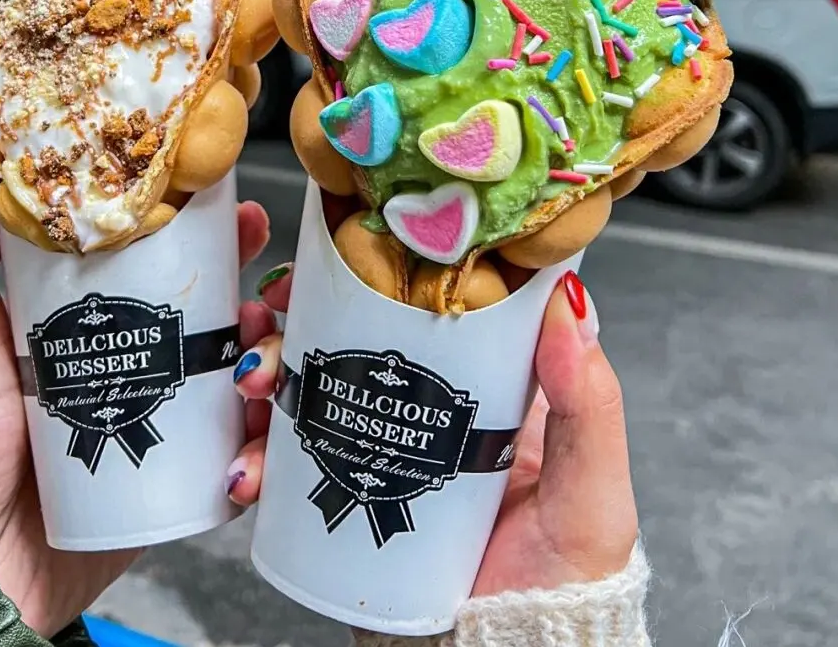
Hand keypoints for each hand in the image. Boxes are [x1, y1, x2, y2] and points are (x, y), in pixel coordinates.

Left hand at [0, 188, 270, 638]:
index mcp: (111, 341)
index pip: (181, 279)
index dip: (223, 247)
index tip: (246, 221)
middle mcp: (150, 381)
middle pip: (233, 332)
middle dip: (266, 313)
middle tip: (263, 309)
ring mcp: (173, 436)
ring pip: (254, 394)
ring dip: (273, 380)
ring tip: (252, 387)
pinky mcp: (183, 493)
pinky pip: (245, 469)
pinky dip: (263, 461)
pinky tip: (243, 464)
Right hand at [232, 268, 637, 592]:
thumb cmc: (560, 578)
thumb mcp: (590, 489)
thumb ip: (589, 401)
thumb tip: (568, 300)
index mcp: (480, 387)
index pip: (419, 306)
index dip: (368, 272)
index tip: (329, 259)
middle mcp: (422, 411)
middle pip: (344, 341)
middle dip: (293, 322)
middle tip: (265, 319)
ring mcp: (379, 453)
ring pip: (306, 395)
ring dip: (263, 379)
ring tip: (251, 389)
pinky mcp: (347, 499)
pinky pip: (288, 466)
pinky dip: (255, 459)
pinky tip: (247, 472)